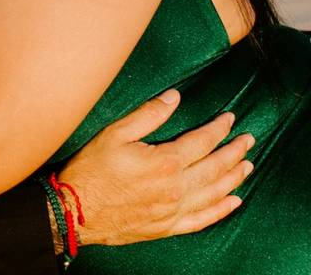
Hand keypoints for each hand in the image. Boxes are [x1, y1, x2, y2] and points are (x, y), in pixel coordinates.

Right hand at [59, 89, 252, 246]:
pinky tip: (233, 202)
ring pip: (214, 193)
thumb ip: (147, 115)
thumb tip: (174, 98)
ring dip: (234, 178)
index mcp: (164, 162)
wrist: (75, 212)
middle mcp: (175, 188)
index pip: (202, 141)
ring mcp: (173, 210)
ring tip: (247, 165)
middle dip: (234, 151)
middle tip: (248, 140)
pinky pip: (202, 219)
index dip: (218, 129)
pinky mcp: (167, 227)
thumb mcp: (114, 134)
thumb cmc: (91, 171)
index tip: (230, 119)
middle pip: (215, 167)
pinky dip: (221, 210)